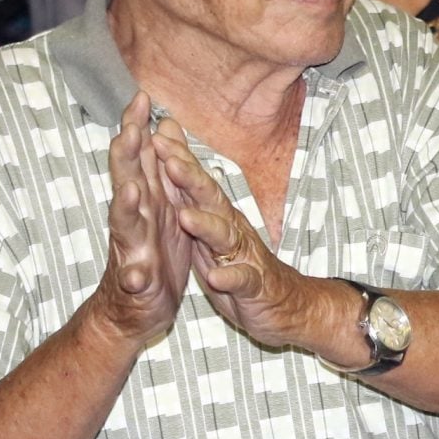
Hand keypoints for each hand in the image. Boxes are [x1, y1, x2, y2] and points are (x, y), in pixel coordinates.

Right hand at [90, 94, 188, 345]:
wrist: (133, 312)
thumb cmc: (151, 254)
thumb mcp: (159, 208)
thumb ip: (156, 169)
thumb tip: (157, 127)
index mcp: (144, 202)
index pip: (138, 159)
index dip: (137, 129)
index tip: (142, 96)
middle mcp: (132, 221)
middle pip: (126, 182)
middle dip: (126, 157)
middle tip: (128, 129)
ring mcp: (131, 252)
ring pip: (126, 227)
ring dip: (126, 209)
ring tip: (130, 189)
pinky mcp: (137, 285)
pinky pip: (134, 279)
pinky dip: (134, 274)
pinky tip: (135, 273)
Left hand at [150, 118, 329, 352]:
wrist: (282, 303)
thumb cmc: (240, 261)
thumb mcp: (214, 226)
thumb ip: (196, 196)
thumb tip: (176, 158)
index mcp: (217, 215)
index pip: (196, 182)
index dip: (178, 159)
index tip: (156, 135)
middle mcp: (231, 228)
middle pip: (211, 199)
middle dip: (190, 179)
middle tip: (169, 160)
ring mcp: (243, 255)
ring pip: (225, 236)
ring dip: (206, 225)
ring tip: (185, 217)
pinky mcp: (252, 285)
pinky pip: (241, 279)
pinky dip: (229, 276)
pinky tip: (217, 276)